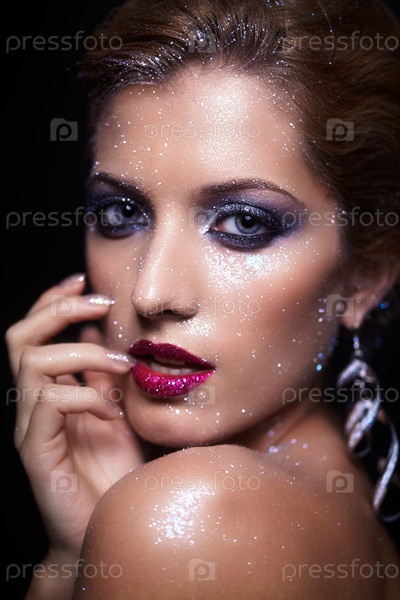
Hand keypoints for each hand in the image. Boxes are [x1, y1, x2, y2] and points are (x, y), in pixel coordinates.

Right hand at [6, 274, 143, 560]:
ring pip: (32, 364)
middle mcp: (32, 405)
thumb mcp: (115, 411)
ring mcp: (30, 428)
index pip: (34, 333)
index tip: (84, 280)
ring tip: (121, 364)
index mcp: (48, 391)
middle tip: (99, 302)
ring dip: (82, 354)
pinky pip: (49, 405)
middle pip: (19, 337)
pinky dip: (85, 396)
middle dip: (58, 309)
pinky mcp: (37, 453)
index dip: (53, 300)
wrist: (107, 526)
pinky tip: (113, 411)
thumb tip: (98, 333)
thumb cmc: (113, 471)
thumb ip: (101, 376)